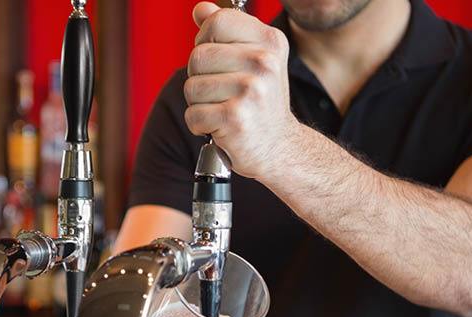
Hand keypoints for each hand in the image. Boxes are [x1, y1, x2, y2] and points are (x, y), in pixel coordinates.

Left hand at [185, 2, 297, 178]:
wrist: (279, 147)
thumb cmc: (261, 102)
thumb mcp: (253, 60)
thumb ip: (227, 31)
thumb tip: (201, 9)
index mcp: (270, 42)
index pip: (216, 21)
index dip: (206, 40)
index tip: (217, 59)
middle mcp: (264, 63)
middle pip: (198, 56)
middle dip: (200, 77)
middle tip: (222, 92)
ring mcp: (251, 91)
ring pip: (191, 87)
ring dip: (199, 104)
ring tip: (222, 109)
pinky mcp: (235, 118)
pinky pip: (193, 115)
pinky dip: (200, 125)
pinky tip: (220, 126)